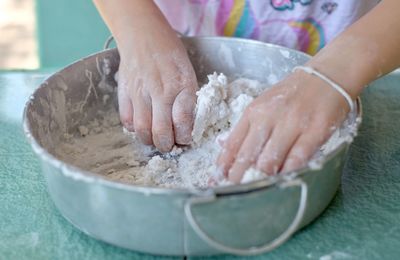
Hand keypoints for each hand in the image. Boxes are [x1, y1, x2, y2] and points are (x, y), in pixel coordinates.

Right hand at [117, 18, 197, 151]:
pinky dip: (135, 129)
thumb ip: (188, 100)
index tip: (185, 139)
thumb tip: (186, 126)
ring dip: (150, 140)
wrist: (143, 34)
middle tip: (170, 145)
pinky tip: (142, 125)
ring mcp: (139, 93)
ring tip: (156, 138)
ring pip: (142, 130)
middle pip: (161, 132)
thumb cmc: (170, 54)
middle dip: (167, 146)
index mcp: (181, 85)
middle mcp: (160, 91)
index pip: (183, 122)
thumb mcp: (188, 74)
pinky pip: (127, 120)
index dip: (185, 137)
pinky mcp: (124, 93)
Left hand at [217, 70, 349, 182]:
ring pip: (269, 160)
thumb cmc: (292, 94)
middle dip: (238, 177)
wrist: (326, 76)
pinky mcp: (315, 131)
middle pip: (247, 155)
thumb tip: (227, 150)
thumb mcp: (264, 104)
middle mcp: (269, 118)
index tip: (217, 180)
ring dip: (261, 179)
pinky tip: (281, 182)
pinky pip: (297, 159)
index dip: (223, 166)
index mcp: (253, 112)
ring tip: (255, 191)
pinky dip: (287, 174)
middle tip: (233, 192)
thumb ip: (248, 126)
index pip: (232, 143)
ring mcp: (292, 124)